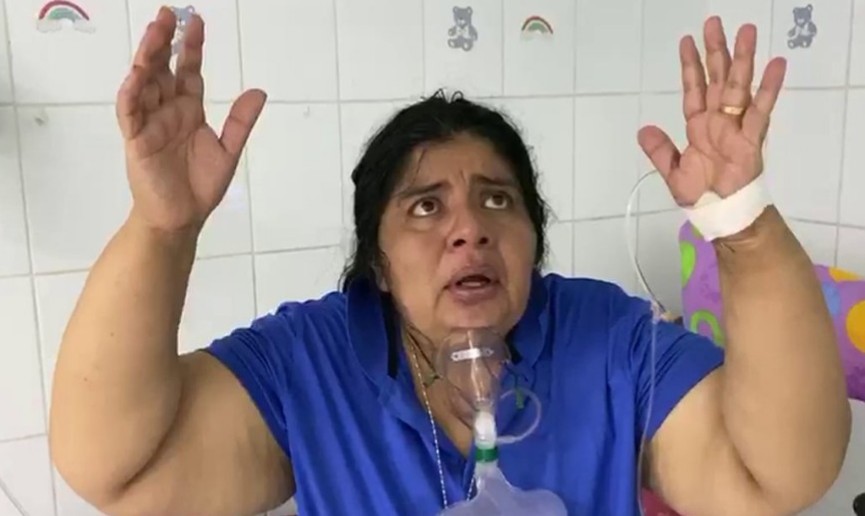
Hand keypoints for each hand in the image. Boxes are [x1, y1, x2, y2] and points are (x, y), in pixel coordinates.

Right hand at [117, 7, 265, 232]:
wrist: (182, 218)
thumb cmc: (199, 186)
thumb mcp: (228, 149)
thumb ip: (240, 121)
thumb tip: (259, 92)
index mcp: (188, 110)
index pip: (187, 71)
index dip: (190, 47)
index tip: (196, 22)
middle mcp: (166, 111)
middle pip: (162, 68)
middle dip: (164, 41)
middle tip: (169, 14)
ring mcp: (149, 123)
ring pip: (144, 82)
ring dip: (147, 56)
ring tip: (154, 32)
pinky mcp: (136, 139)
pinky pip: (130, 111)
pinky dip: (132, 92)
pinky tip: (138, 73)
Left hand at [637, 16, 786, 205]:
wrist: (721, 213)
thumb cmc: (700, 194)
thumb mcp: (673, 171)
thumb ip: (659, 150)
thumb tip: (642, 129)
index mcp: (697, 125)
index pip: (693, 88)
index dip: (691, 66)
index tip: (687, 41)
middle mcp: (717, 119)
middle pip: (717, 78)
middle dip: (715, 51)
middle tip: (713, 22)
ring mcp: (736, 126)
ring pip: (739, 86)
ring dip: (742, 59)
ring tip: (747, 31)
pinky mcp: (752, 138)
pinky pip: (761, 110)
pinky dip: (768, 88)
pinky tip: (775, 65)